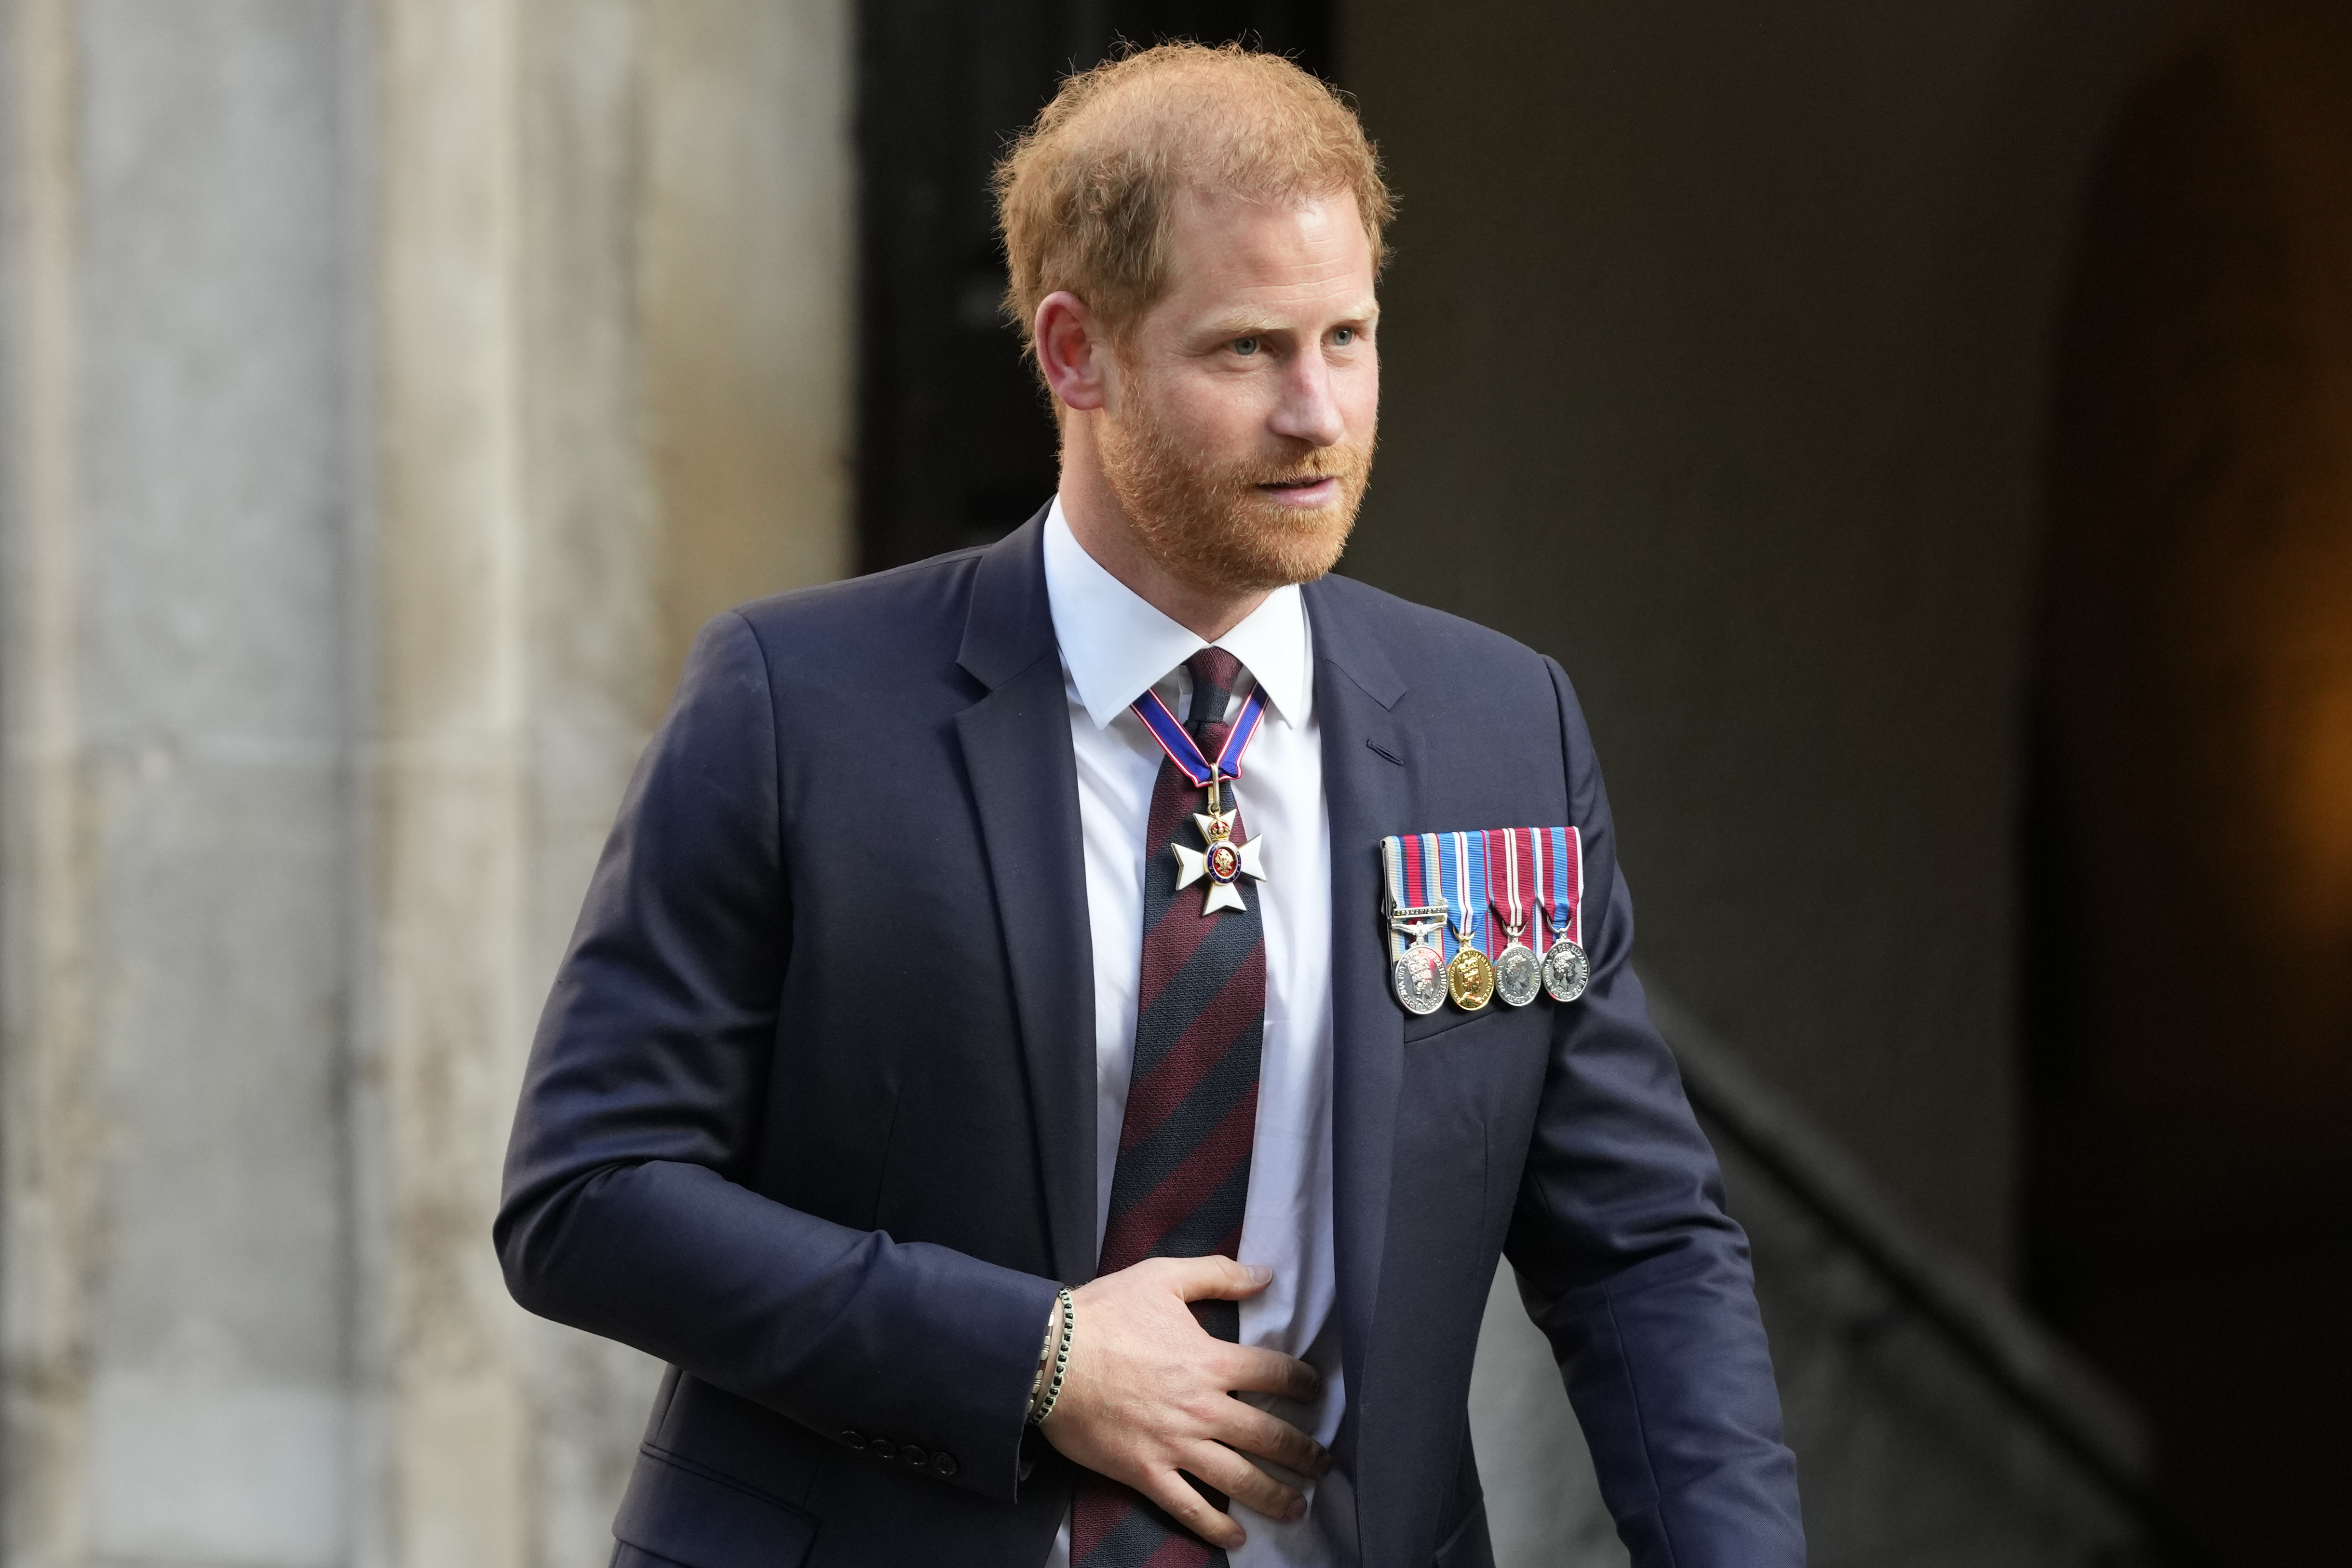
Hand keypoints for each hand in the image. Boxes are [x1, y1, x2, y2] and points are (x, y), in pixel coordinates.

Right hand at [1041, 1256, 1329, 1550]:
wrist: (1047, 1357)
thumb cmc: (1104, 1313)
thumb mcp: (1163, 1278)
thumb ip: (1218, 1274)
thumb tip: (1264, 1274)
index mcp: (1211, 1361)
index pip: (1275, 1373)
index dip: (1303, 1382)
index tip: (1316, 1391)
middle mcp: (1202, 1408)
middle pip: (1269, 1435)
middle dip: (1303, 1452)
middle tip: (1323, 1463)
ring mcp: (1175, 1445)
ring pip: (1239, 1479)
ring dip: (1275, 1494)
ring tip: (1298, 1505)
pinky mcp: (1146, 1472)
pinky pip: (1188, 1507)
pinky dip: (1216, 1527)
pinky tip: (1238, 1538)